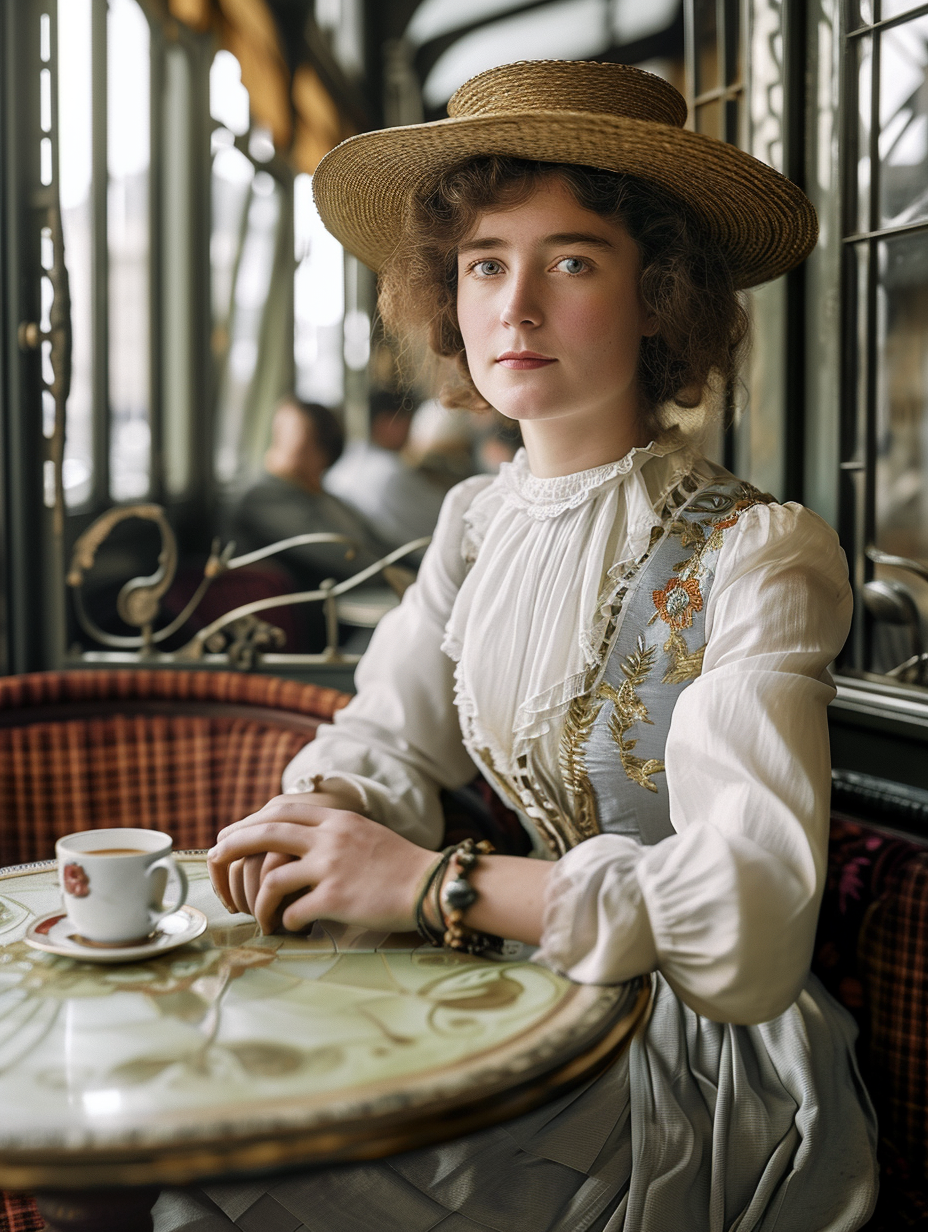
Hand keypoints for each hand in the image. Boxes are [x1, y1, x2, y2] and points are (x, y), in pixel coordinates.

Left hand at [207, 796, 436, 934]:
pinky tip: (291, 929)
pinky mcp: (336, 898)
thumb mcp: (365, 833)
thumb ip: (333, 833)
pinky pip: (293, 912)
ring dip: (259, 902)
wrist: (432, 885)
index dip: (250, 820)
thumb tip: (297, 841)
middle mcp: (330, 837)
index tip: (230, 834)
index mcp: (337, 818)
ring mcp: (331, 867)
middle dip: (232, 846)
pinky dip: (286, 922)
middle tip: (213, 860)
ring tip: (261, 916)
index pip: (282, 809)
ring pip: (271, 879)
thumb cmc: (400, 865)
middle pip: (265, 833)